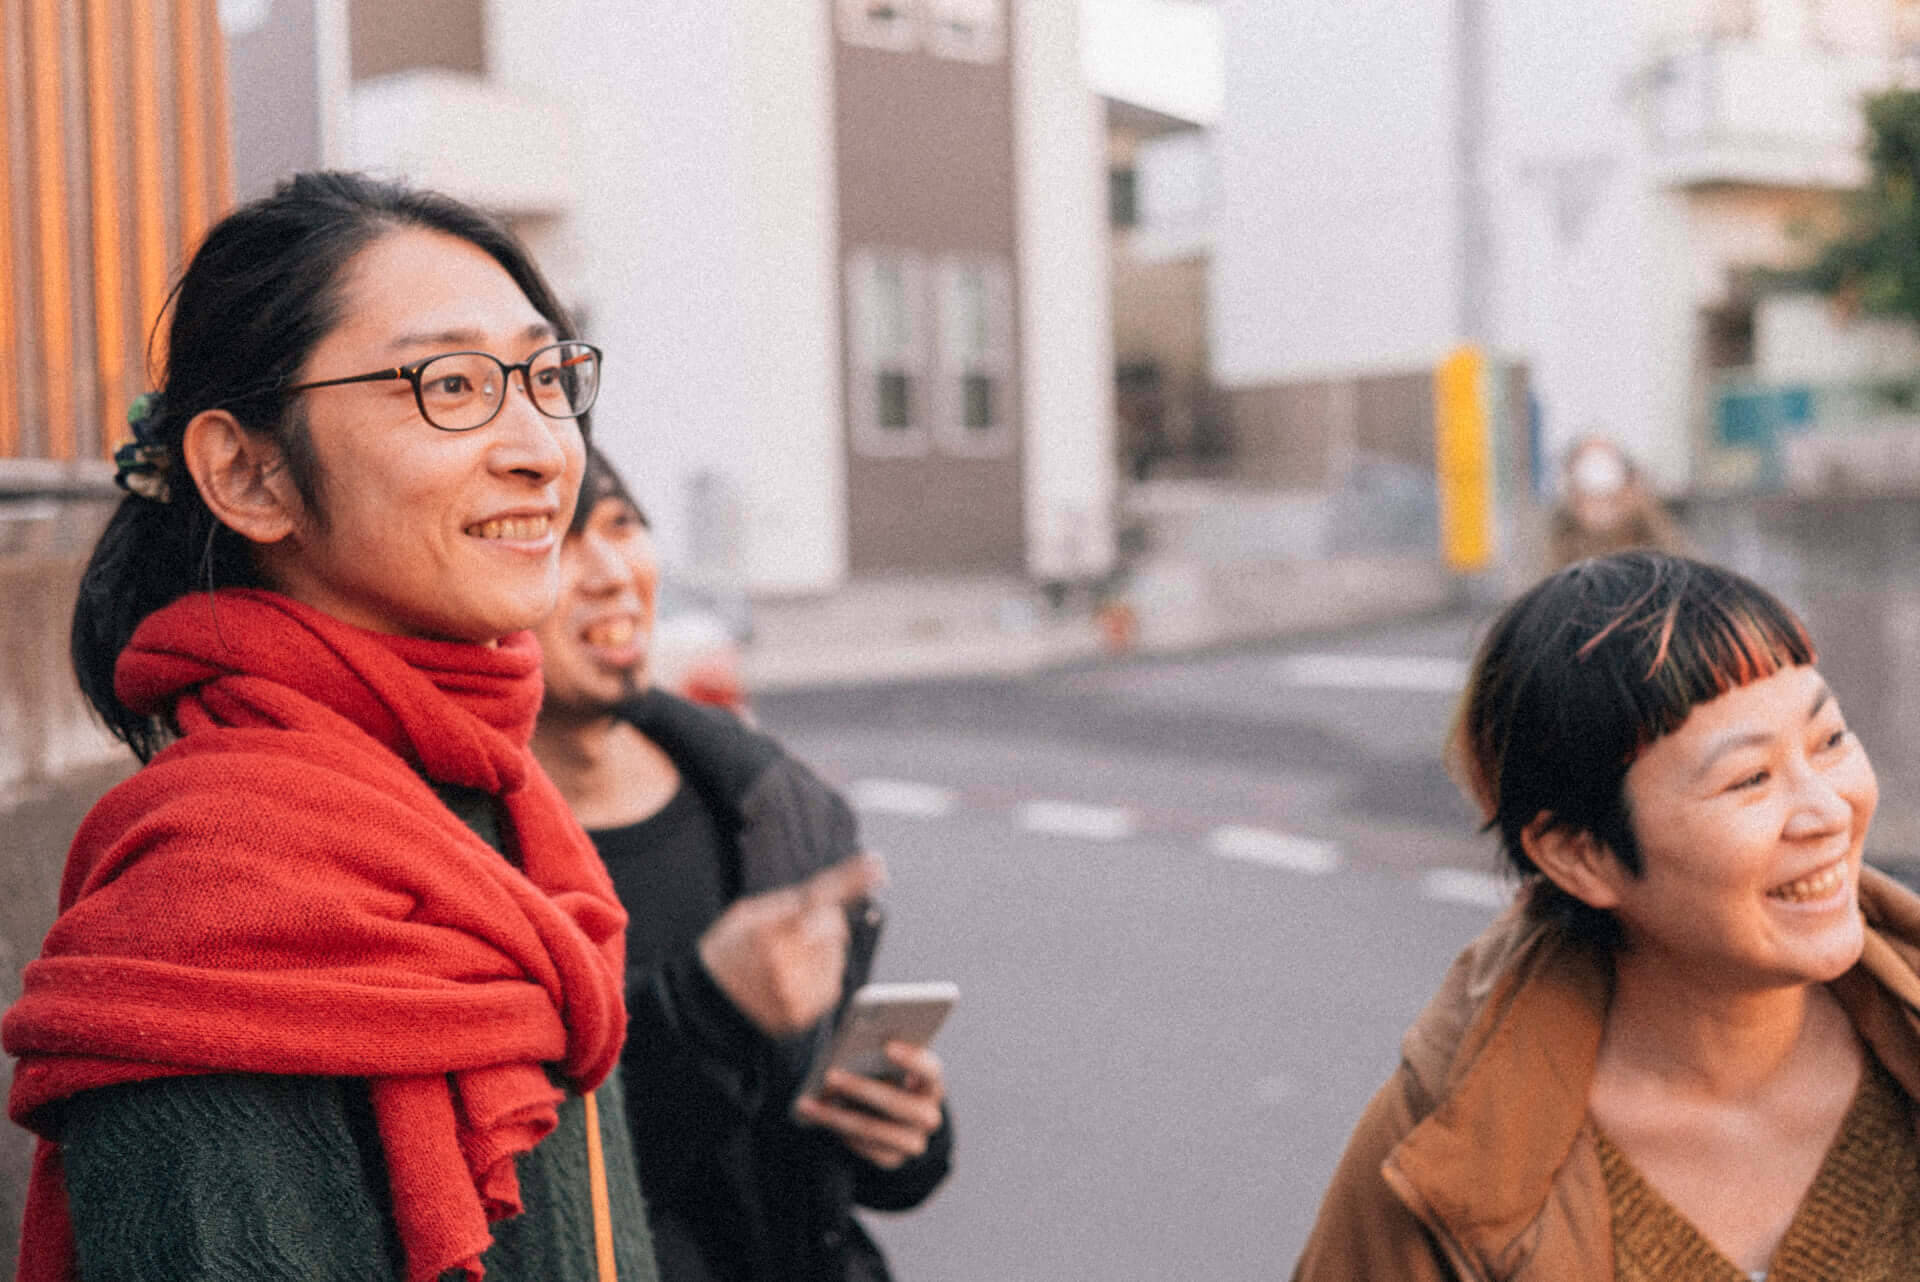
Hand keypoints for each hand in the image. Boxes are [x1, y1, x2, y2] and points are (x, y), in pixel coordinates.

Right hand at [697, 853, 885, 1036]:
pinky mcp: (803, 1013)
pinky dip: (822, 975)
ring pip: (838, 955)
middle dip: (825, 921)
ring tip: (789, 959)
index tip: (876, 864)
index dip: (849, 880)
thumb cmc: (729, 951)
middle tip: (798, 929)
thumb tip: (830, 895)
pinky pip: (834, 983)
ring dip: (823, 951)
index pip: (817, 898)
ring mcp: (795, 991)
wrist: (707, 1004)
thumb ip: (787, 903)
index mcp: (767, 930)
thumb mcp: (746, 914)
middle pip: (836, 926)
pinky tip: (794, 978)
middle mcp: (784, 962)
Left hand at [793, 1042, 946, 1169]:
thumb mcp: (883, 1064)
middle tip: (829, 1075)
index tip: (886, 1045)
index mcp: (931, 1083)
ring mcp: (913, 1141)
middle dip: (862, 1089)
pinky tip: (816, 1117)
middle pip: (899, 1105)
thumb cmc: (881, 1074)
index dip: (911, 1059)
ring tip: (807, 1103)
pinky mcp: (892, 1160)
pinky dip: (838, 1132)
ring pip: (875, 1131)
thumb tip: (847, 1054)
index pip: (929, 1070)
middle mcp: (929, 1115)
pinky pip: (864, 1148)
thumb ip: (873, 1056)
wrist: (886, 1113)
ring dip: (837, 1117)